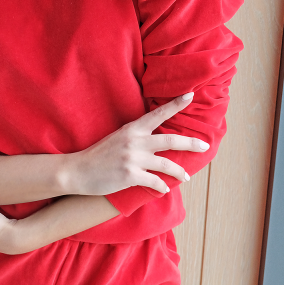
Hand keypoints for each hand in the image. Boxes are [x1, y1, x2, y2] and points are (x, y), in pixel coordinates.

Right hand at [65, 92, 209, 195]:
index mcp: (132, 129)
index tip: (190, 95)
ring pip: (166, 164)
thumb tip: (157, 141)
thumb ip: (137, 137)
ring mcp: (132, 158)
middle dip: (190, 143)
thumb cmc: (99, 155)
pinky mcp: (130, 175)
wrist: (78, 171)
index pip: (157, 114)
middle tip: (205, 145)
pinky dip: (161, 186)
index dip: (175, 105)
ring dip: (179, 172)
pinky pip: (154, 181)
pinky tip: (164, 189)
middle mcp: (135, 141)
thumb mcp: (118, 138)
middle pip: (170, 140)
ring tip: (186, 177)